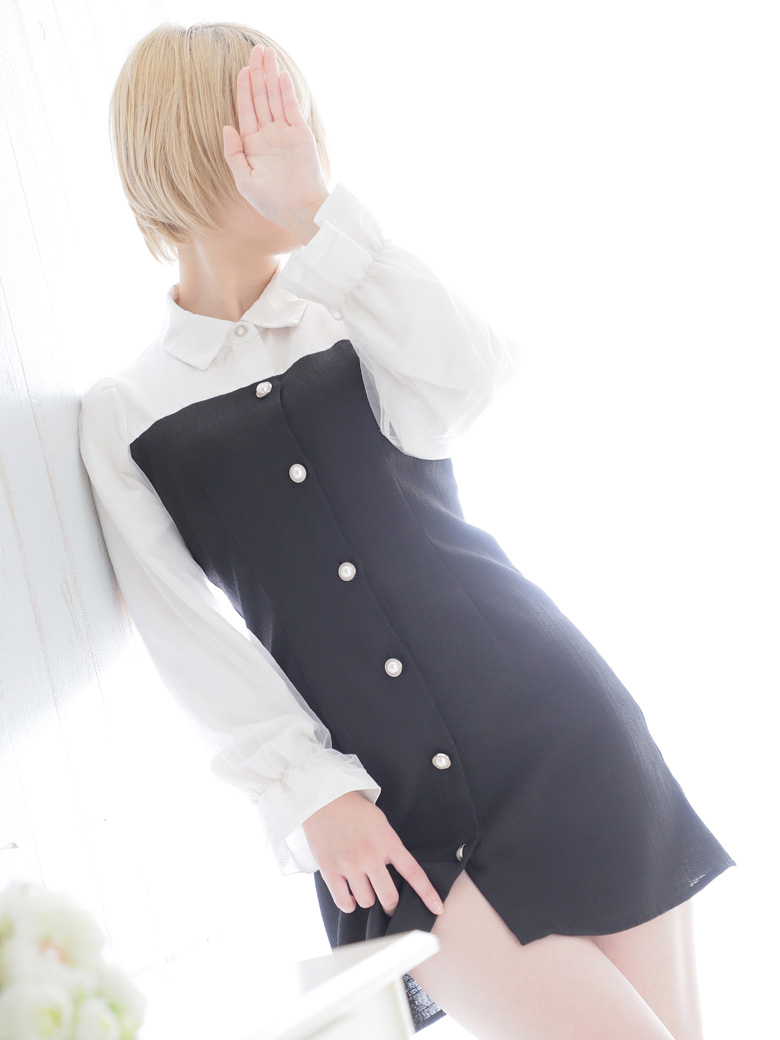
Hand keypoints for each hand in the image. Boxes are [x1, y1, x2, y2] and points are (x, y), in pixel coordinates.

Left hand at [222, 44, 328, 236]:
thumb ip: (233, 153)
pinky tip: (280, 76)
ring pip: (275, 98)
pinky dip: (286, 92)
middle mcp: (269, 135)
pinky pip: (291, 108)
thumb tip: (226, 127)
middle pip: (261, 98)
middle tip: (256, 51)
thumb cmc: (270, 201)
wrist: (298, 210)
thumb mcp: (243, 180)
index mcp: (253, 145)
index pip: (246, 110)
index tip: (242, 70)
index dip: (244, 89)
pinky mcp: (301, 135)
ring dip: (271, 76)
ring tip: (267, 54)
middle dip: (258, 74)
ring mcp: (286, 133)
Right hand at [302, 791, 444, 918]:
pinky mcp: (330, 870)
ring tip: (362, 885)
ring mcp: (349, 864)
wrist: (325, 799)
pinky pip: (344, 902)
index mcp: (387, 841)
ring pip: (366, 901)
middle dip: (390, 904)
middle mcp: (370, 855)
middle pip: (389, 897)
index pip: (413, 873)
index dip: (428, 894)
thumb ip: (390, 847)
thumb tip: (398, 875)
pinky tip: (349, 894)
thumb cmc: (356, 811)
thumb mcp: (381, 823)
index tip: (438, 909)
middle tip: (388, 902)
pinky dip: (348, 903)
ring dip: (366, 898)